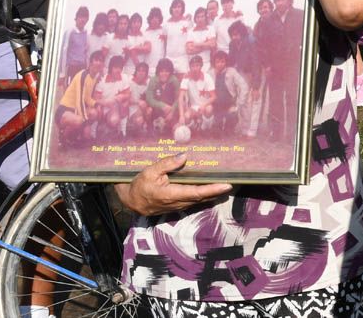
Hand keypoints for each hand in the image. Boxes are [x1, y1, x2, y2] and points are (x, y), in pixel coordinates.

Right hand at [115, 153, 232, 216]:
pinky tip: (212, 190)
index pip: (196, 192)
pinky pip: (193, 202)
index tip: (226, 185)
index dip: (212, 189)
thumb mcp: (150, 171)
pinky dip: (204, 196)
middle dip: (218, 191)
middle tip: (233, 183)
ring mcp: (177, 206)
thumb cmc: (139, 184)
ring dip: (213, 194)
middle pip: (202, 198)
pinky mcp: (176, 206)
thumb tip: (184, 156)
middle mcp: (176, 203)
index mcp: (170, 194)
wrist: (130, 201)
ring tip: (226, 185)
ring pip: (199, 201)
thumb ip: (167, 164)